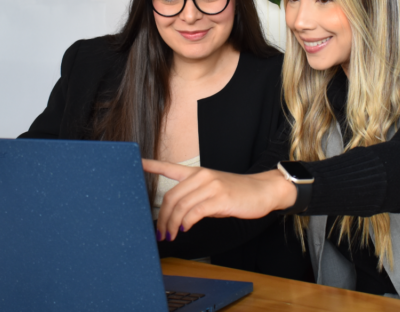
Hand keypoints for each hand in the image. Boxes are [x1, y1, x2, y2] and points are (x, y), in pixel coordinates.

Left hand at [142, 159, 296, 241]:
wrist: (263, 191)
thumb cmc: (236, 194)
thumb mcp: (213, 191)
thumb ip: (195, 198)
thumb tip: (178, 217)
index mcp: (197, 173)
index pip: (169, 167)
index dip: (151, 165)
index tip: (136, 163)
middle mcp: (201, 176)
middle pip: (171, 197)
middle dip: (163, 217)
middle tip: (160, 232)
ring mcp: (211, 186)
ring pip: (181, 206)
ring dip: (172, 224)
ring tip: (170, 235)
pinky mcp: (220, 198)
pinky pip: (195, 212)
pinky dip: (187, 222)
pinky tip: (185, 229)